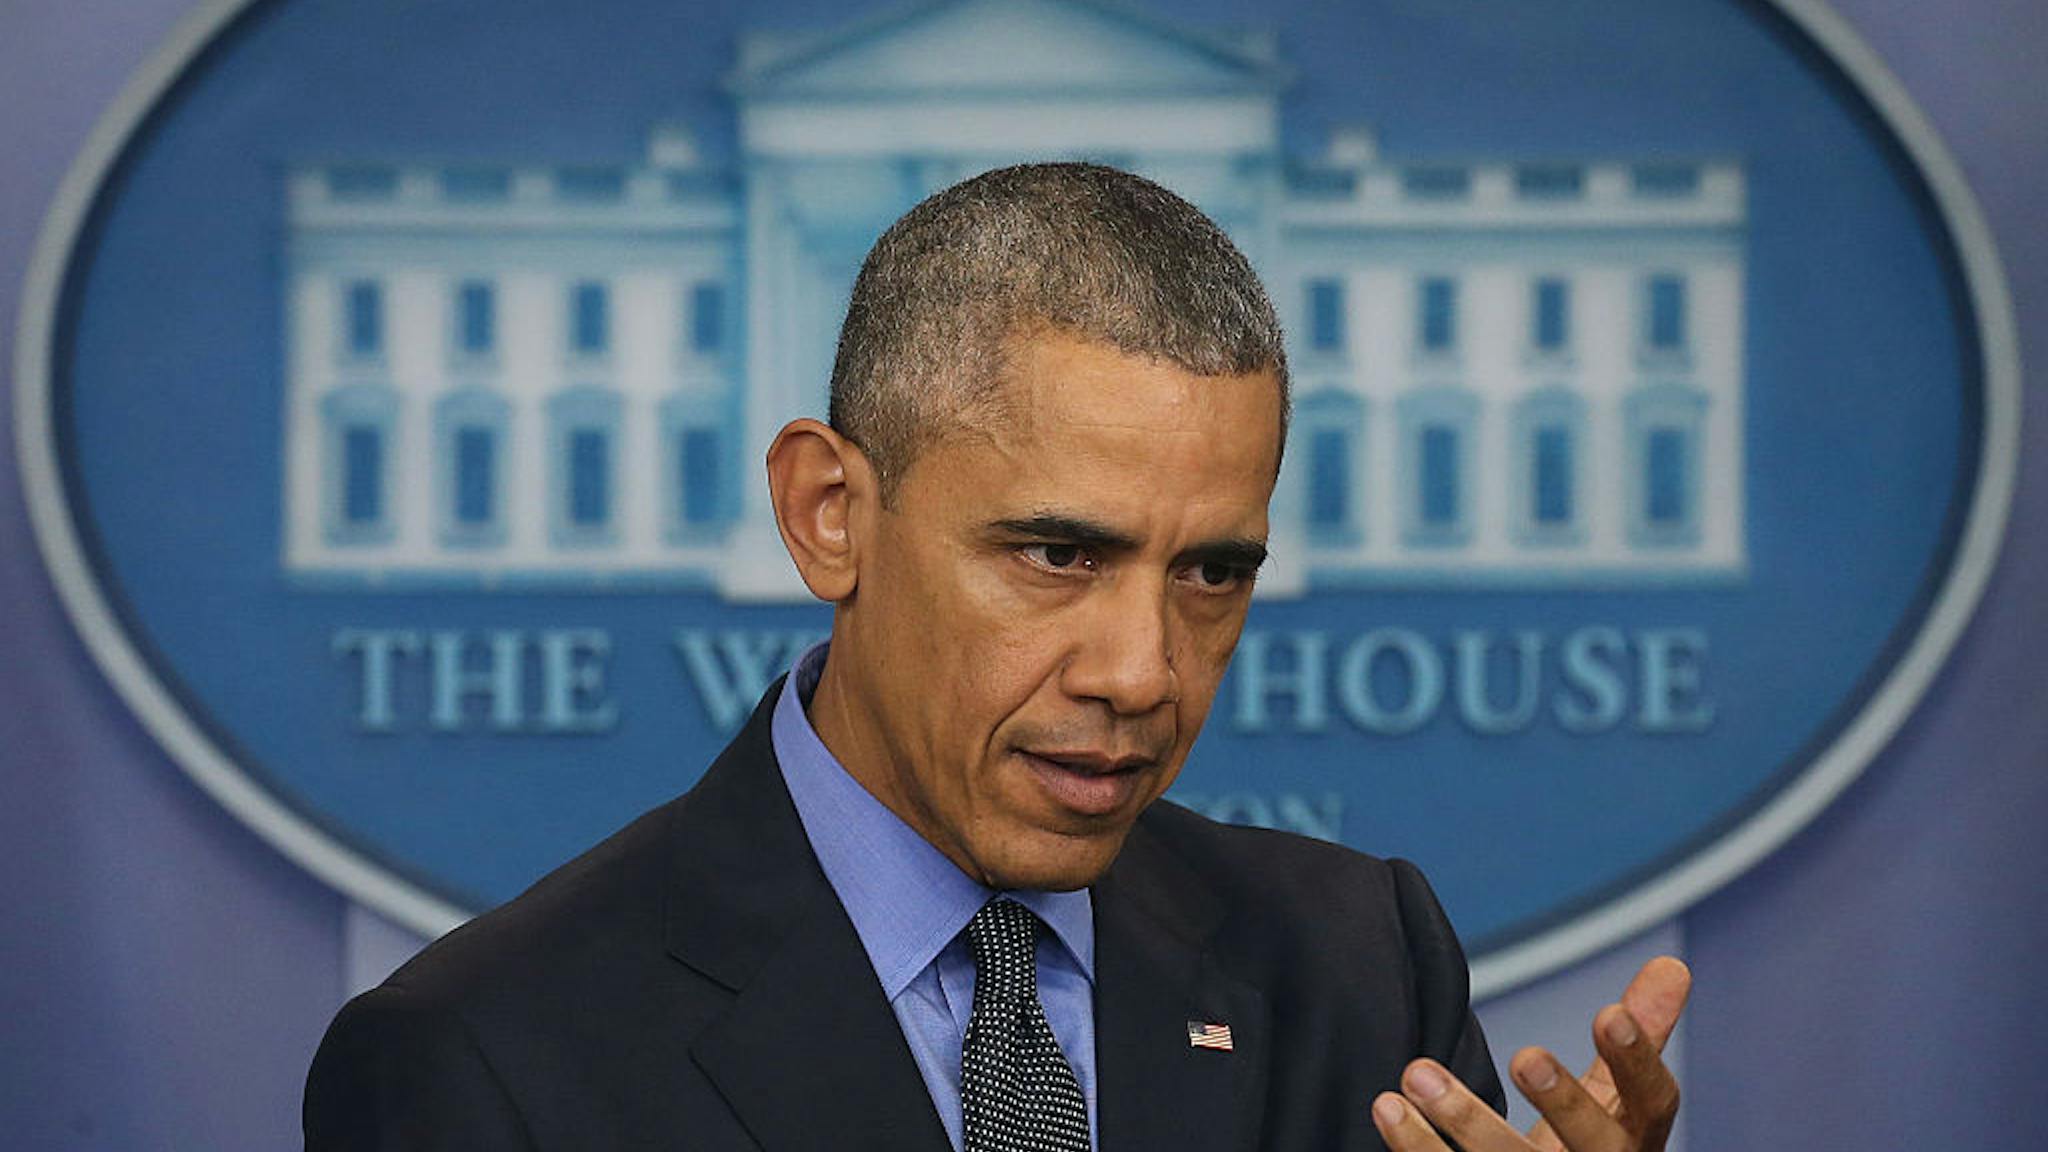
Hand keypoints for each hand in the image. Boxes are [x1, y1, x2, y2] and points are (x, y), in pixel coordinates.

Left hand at [1370, 956, 1690, 1151]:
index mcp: (1631, 1142)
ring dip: (1463, 1119)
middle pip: (1591, 1145)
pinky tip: (1388, 1106)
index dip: (1637, 1062)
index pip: (1652, 1104)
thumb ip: (1636, 1041)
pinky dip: (1416, 1146)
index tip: (1607, 1012)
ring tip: (1416, 1071)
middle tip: (1524, 1054)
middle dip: (1562, 1102)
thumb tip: (1671, 964)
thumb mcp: (1616, 1108)